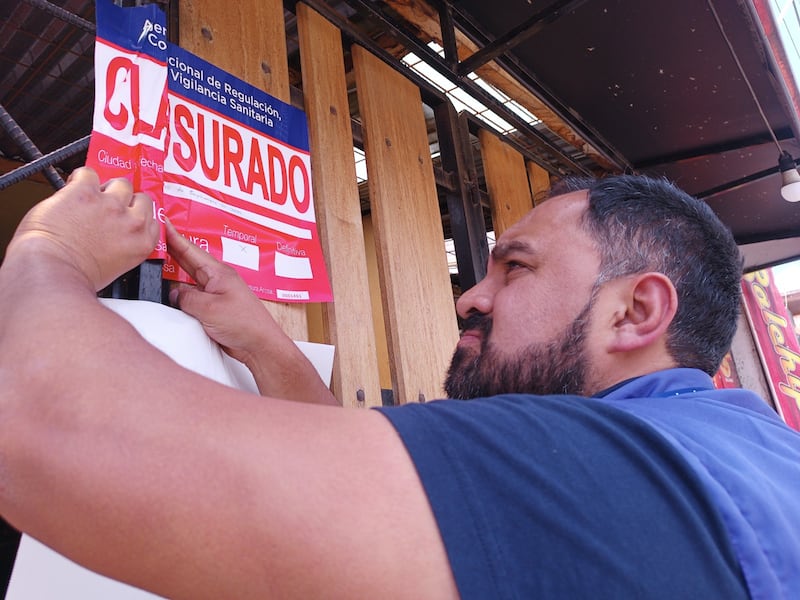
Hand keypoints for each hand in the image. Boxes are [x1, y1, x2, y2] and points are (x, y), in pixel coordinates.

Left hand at [7, 168, 158, 290]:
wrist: (52, 271)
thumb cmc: (77, 277)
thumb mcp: (116, 269)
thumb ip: (124, 246)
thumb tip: (115, 235)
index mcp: (141, 243)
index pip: (152, 219)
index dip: (137, 214)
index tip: (128, 214)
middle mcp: (131, 222)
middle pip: (140, 198)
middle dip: (125, 201)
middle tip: (107, 207)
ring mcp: (110, 205)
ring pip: (120, 183)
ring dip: (106, 189)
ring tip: (90, 198)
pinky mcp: (85, 192)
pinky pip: (88, 173)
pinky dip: (79, 179)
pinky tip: (73, 188)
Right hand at [165, 218, 285, 365]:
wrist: (259, 345)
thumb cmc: (243, 324)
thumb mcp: (208, 309)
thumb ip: (186, 298)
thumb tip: (173, 293)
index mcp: (218, 273)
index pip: (190, 250)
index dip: (174, 236)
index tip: (161, 222)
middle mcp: (216, 280)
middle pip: (188, 261)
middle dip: (171, 249)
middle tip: (153, 237)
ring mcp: (215, 294)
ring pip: (188, 279)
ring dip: (173, 272)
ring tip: (155, 261)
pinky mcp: (213, 309)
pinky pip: (192, 296)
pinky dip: (180, 293)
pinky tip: (169, 293)